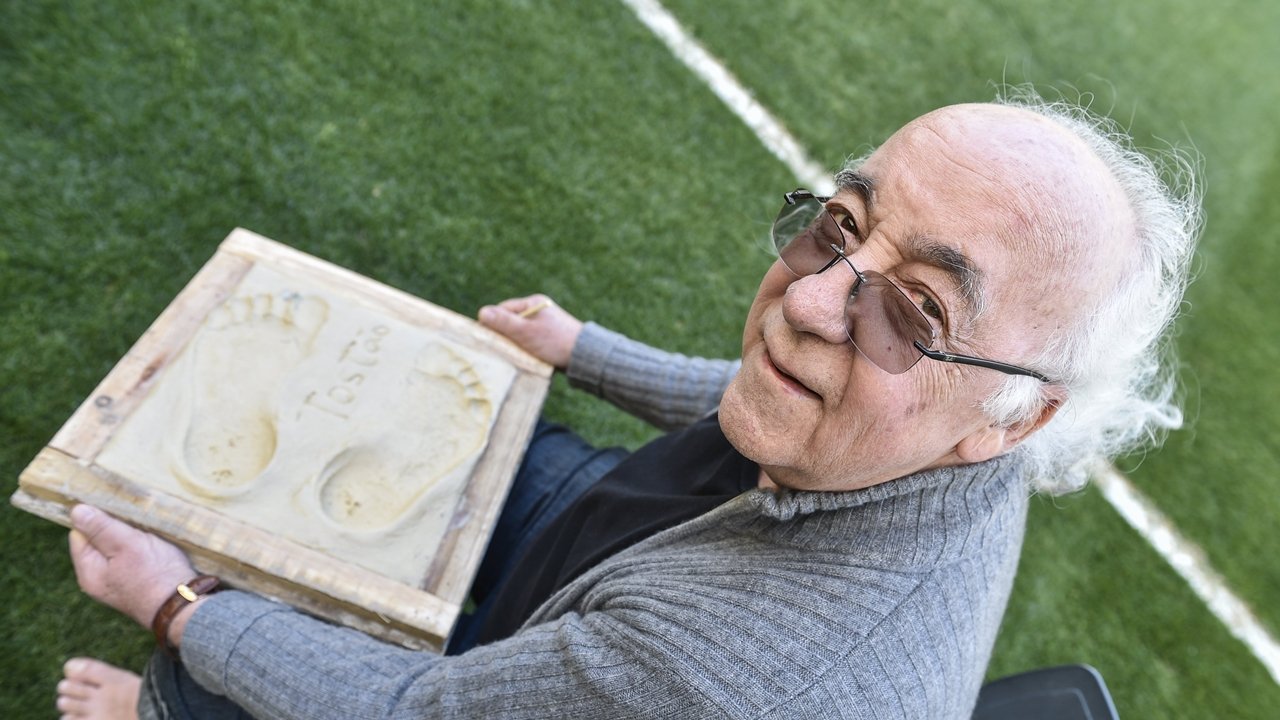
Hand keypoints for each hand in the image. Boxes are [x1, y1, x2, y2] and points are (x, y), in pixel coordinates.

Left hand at [68, 505, 196, 629]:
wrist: (184, 604)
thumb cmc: (155, 574)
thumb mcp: (126, 544)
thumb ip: (100, 527)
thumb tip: (75, 511)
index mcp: (89, 572)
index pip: (79, 535)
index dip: (96, 520)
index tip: (118, 514)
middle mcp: (98, 581)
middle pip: (98, 542)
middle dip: (115, 529)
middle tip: (137, 526)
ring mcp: (117, 585)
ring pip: (117, 550)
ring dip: (131, 539)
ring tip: (149, 538)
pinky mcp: (136, 585)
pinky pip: (131, 560)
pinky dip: (141, 550)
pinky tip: (155, 549)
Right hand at [478, 294, 582, 369]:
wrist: (584, 356)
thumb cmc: (554, 341)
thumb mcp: (525, 331)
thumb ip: (503, 322)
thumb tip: (481, 312)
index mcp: (533, 303)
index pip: (503, 310)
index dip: (492, 323)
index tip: (485, 338)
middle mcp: (539, 311)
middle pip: (511, 322)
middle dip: (503, 335)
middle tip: (497, 349)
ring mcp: (544, 325)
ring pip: (519, 334)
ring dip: (513, 344)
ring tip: (511, 355)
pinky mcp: (549, 339)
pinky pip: (529, 342)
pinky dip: (524, 349)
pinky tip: (523, 358)